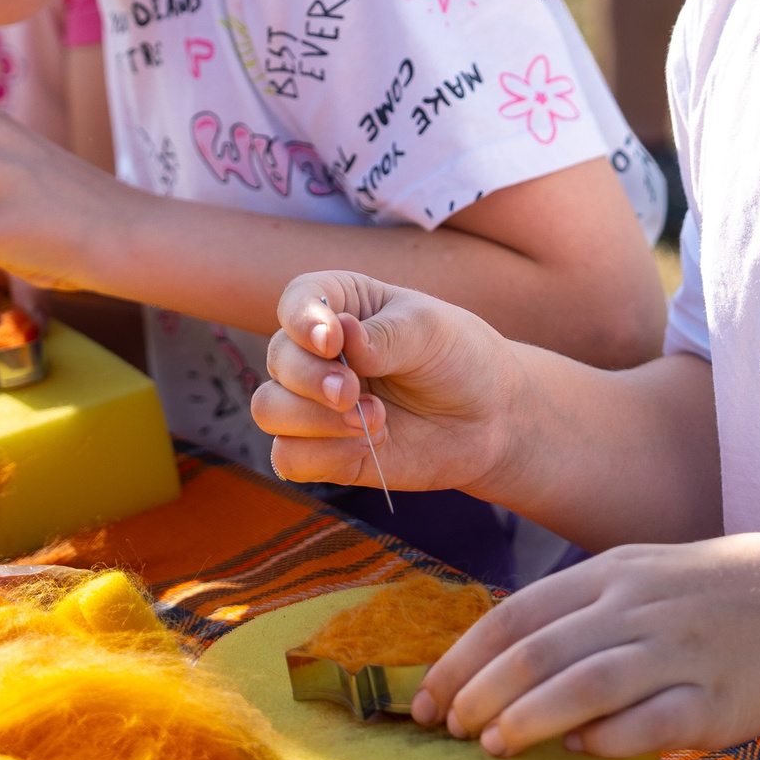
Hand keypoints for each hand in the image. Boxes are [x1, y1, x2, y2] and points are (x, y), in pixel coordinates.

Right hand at [253, 271, 522, 494]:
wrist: (491, 417)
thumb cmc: (459, 358)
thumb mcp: (430, 332)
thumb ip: (383, 336)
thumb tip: (339, 335)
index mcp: (341, 305)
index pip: (296, 301)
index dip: (302, 320)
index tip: (331, 341)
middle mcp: (318, 353)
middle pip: (277, 358)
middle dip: (311, 378)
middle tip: (353, 393)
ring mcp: (315, 403)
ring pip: (268, 408)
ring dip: (312, 419)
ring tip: (371, 420)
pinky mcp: (323, 450)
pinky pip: (288, 457)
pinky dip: (323, 455)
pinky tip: (370, 444)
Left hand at [416, 534, 759, 757]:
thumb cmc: (719, 594)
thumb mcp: (644, 573)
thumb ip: (582, 609)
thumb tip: (513, 659)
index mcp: (613, 574)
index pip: (516, 614)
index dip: (463, 659)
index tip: (427, 697)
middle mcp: (638, 608)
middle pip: (538, 650)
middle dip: (480, 692)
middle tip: (446, 729)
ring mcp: (677, 653)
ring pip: (585, 684)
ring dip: (528, 717)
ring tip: (491, 746)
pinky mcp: (715, 701)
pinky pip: (651, 723)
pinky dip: (608, 739)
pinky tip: (579, 751)